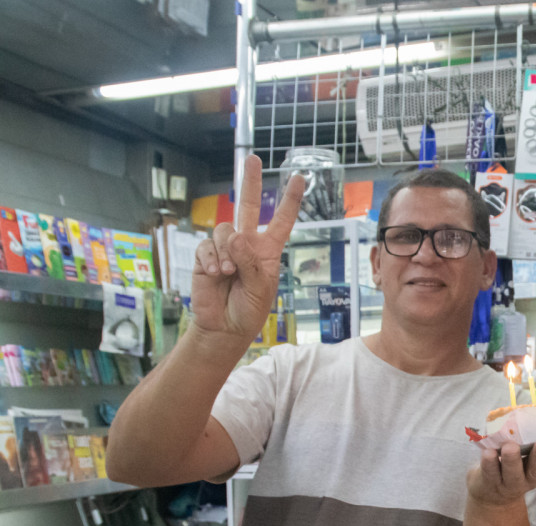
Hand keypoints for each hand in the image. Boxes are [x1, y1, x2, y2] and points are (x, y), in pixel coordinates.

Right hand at [191, 155, 304, 341]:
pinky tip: (216, 274)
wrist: (225, 326)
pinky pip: (207, 246)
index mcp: (268, 250)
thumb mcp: (260, 287)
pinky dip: (212, 258)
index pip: (281, 220)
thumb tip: (236, 237)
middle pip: (248, 206)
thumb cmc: (249, 309)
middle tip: (253, 159)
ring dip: (227, 250)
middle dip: (250, 181)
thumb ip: (250, 261)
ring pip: (224, 229)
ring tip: (229, 273)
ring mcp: (225, 248)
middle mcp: (247, 244)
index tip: (299, 178)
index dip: (290, 200)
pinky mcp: (206, 256)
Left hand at [468, 438, 535, 506]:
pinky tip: (489, 452)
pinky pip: (491, 474)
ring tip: (511, 447)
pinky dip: (490, 463)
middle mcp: (531, 477)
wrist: (493, 491)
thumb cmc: (519, 461)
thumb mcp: (533, 450)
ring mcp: (511, 483)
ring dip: (513, 460)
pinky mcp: (491, 483)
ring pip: (514, 474)